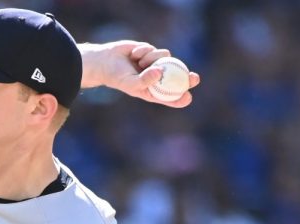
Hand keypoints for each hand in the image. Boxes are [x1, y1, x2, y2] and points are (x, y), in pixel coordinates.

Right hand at [79, 41, 199, 107]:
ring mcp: (155, 63)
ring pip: (166, 58)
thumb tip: (161, 72)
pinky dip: (145, 52)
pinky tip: (133, 54)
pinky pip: (155, 49)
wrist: (105, 60)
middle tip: (194, 77)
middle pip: (178, 77)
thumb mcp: (130, 83)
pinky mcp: (151, 52)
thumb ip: (145, 80)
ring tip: (139, 62)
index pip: (170, 96)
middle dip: (188, 78)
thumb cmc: (116, 76)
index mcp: (152, 90)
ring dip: (154, 59)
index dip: (181, 98)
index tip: (188, 97)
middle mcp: (157, 77)